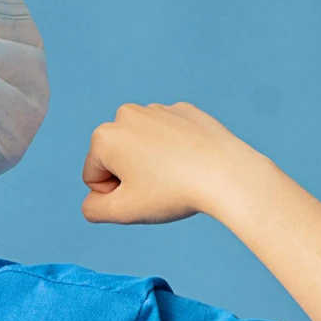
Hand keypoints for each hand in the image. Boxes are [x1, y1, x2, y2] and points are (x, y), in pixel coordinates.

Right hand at [81, 102, 267, 224]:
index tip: (142, 195)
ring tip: (178, 174)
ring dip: (153, 162)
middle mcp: (127, 114)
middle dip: (132, 175)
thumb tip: (93, 200)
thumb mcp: (124, 212)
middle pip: (117, 158)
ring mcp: (158, 109)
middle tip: (161, 186)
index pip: (93, 177)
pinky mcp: (185, 111)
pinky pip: (170, 137)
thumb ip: (93, 209)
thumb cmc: (174, 193)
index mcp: (105, 136)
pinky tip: (193, 161)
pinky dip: (176, 150)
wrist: (227, 174)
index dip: (114, 195)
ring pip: (144, 146)